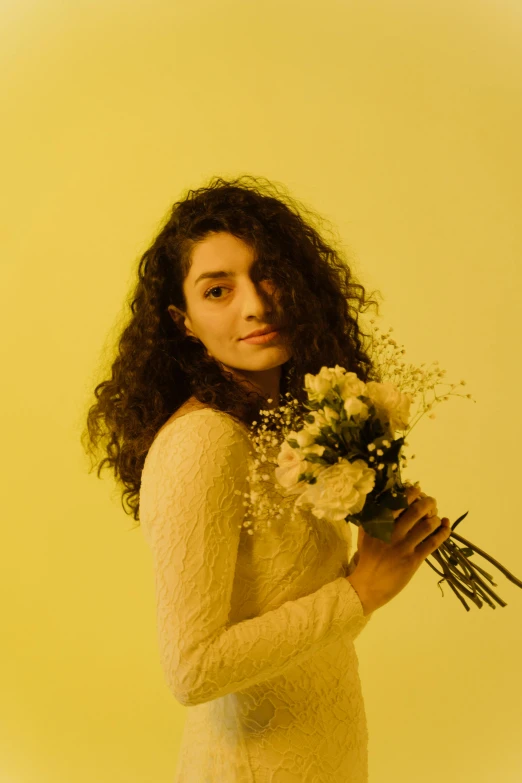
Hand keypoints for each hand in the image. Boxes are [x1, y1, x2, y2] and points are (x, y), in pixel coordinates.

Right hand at [348, 484, 450, 614]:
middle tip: (432, 501)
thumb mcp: (365, 535)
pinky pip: (432, 543)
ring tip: (438, 517)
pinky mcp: (413, 560)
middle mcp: (393, 532)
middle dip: (428, 503)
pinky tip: (446, 528)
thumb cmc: (366, 559)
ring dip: (436, 518)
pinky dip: (443, 533)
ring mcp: (404, 546)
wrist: (367, 585)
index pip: (399, 502)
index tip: (418, 489)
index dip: (412, 493)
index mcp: (379, 524)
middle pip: (416, 511)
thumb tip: (381, 502)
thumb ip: (371, 519)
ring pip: (427, 526)